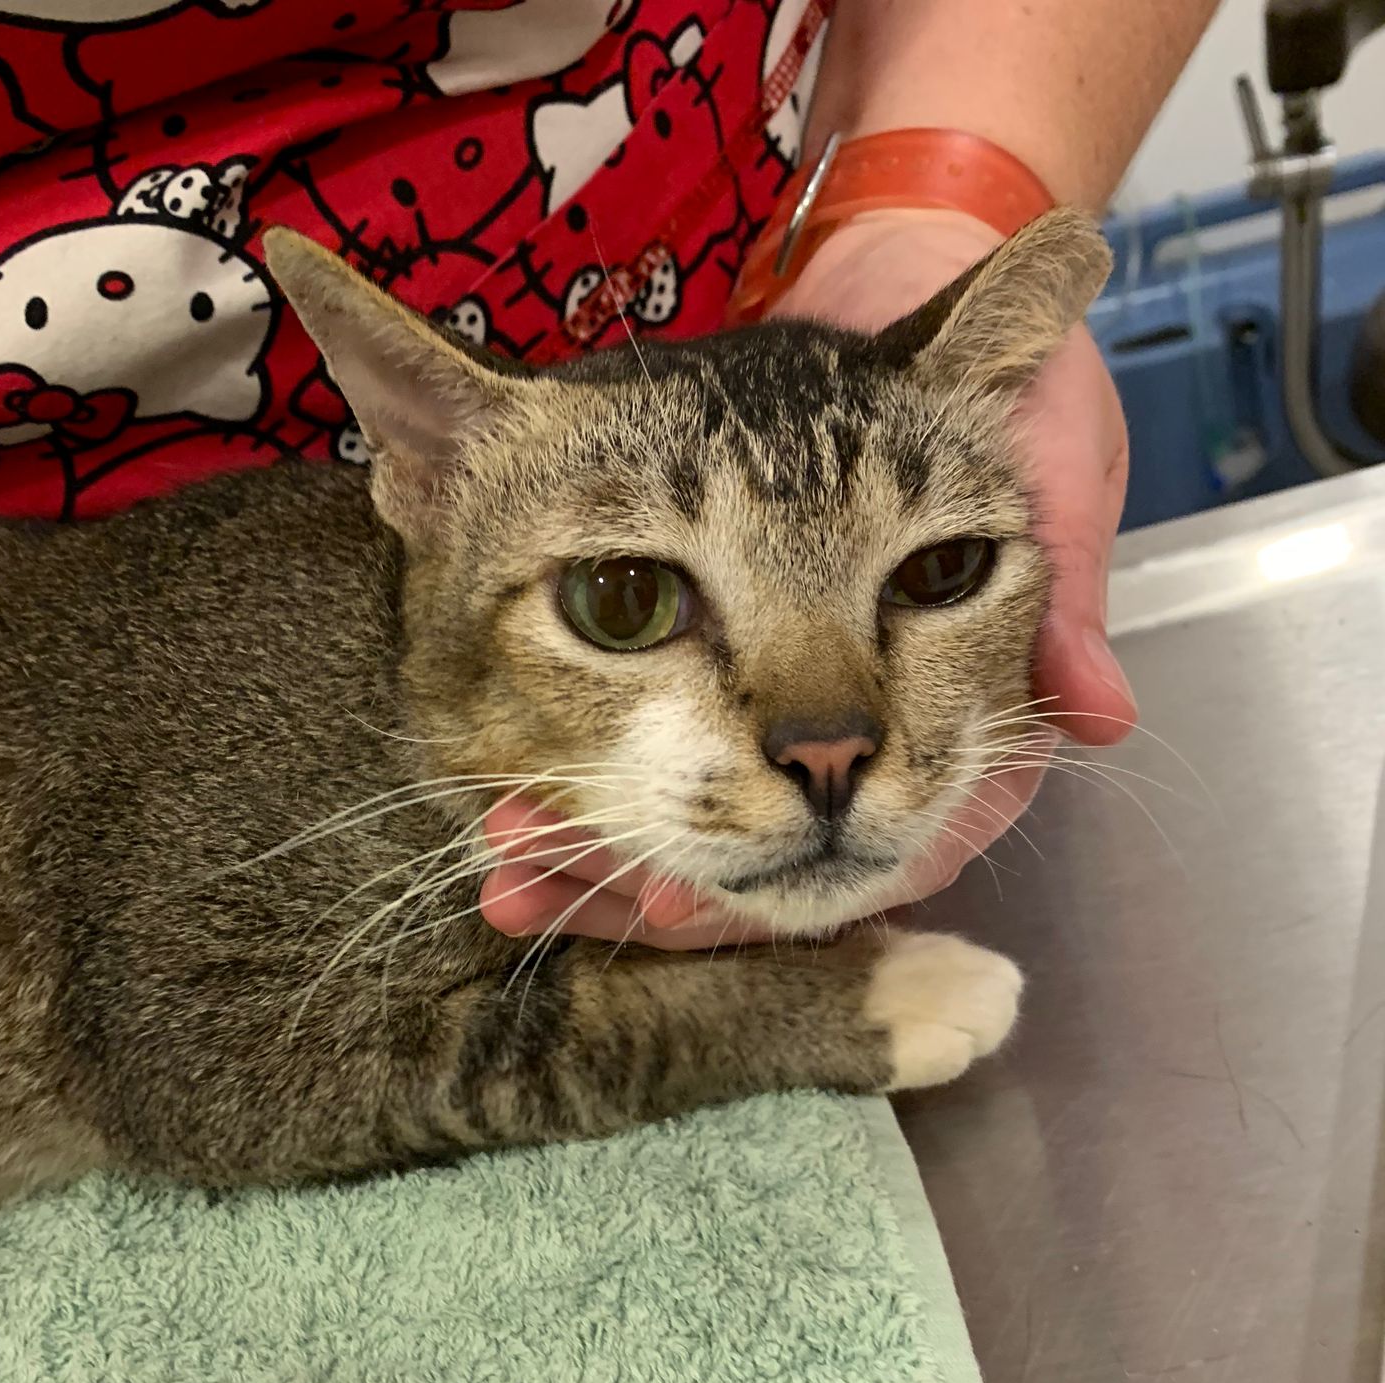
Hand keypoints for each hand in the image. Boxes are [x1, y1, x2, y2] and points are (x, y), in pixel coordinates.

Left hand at [481, 206, 1135, 944]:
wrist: (914, 262)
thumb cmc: (1003, 370)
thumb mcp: (1061, 466)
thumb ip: (1061, 591)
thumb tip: (1098, 718)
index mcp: (955, 712)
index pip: (862, 850)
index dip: (769, 891)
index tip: (662, 912)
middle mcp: (871, 732)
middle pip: (757, 862)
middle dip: (638, 881)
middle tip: (527, 888)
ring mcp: (788, 704)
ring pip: (691, 823)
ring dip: (587, 852)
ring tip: (494, 872)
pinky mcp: (714, 648)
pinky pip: (646, 755)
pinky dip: (576, 790)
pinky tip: (500, 815)